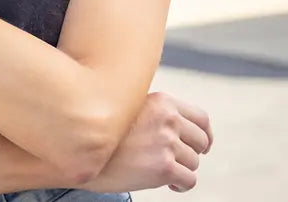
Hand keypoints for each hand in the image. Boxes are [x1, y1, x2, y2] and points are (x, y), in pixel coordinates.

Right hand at [84, 91, 212, 193]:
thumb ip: (156, 112)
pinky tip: (168, 183)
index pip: (201, 118)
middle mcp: (167, 119)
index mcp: (162, 101)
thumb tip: (180, 127)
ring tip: (163, 170)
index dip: (204, 134)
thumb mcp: (131, 109)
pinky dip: (180, 185)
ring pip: (194, 162)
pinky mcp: (165, 167)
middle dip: (193, 153)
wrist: (83, 149)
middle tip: (179, 160)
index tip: (202, 144)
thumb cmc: (105, 131)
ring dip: (182, 169)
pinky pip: (189, 180)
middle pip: (201, 141)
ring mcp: (167, 143)